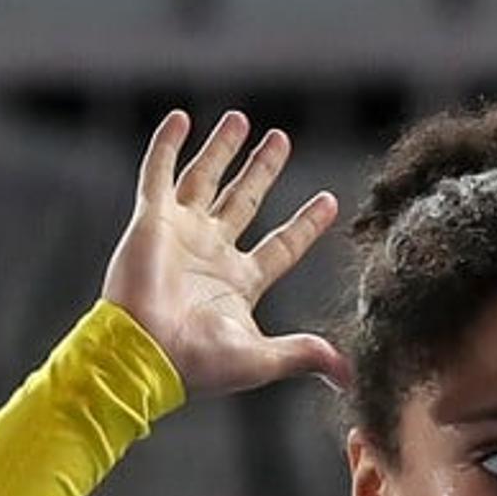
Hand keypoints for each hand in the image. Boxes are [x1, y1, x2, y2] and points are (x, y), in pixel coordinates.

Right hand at [102, 110, 350, 398]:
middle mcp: (212, 252)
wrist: (145, 356)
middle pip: (245, 200)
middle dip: (262, 170)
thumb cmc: (199, 363)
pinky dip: (168, 145)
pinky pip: (158, 173)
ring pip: (206, 179)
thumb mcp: (263, 358)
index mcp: (241, 282)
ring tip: (242, 119)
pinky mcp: (151, 221)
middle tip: (281, 139)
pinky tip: (181, 119)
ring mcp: (181, 233)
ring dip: (222, 149)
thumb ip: (306, 354)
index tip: (330, 201)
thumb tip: (351, 375)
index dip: (306, 225)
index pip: (283, 245)